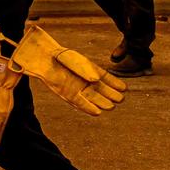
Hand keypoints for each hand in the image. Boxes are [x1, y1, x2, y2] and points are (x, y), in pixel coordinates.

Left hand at [8, 25, 127, 115]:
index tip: (124, 88)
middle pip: (101, 90)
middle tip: (120, 99)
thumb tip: (95, 80)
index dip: (115, 84)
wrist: (46, 59)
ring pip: (92, 98)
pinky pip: (80, 103)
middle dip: (111, 95)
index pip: (106, 78)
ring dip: (101, 103)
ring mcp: (78, 88)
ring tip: (111, 107)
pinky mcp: (68, 94)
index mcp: (91, 70)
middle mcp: (86, 81)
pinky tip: (97, 112)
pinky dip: (88, 108)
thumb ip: (85, 69)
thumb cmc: (62, 57)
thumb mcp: (76, 61)